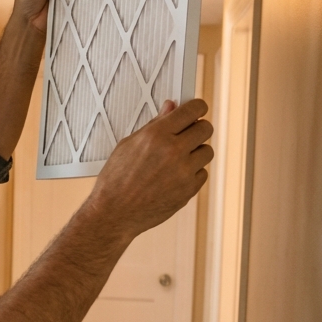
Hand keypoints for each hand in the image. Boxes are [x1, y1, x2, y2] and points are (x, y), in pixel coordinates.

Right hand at [87, 99, 213, 239]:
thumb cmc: (115, 180)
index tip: (196, 110)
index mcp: (156, 135)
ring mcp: (183, 171)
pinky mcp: (189, 190)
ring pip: (207, 151)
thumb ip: (154, 124)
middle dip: (197, 129)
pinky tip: (174, 176)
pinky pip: (202, 173)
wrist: (113, 213)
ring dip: (196, 152)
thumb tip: (171, 108)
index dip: (197, 108)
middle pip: (206, 128)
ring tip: (177, 160)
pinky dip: (192, 173)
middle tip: (187, 135)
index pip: (193, 109)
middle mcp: (173, 151)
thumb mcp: (128, 145)